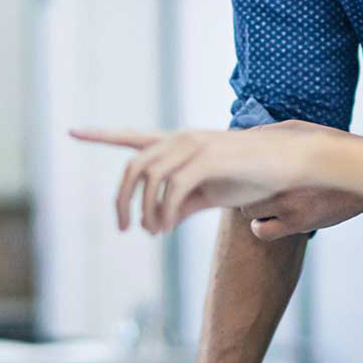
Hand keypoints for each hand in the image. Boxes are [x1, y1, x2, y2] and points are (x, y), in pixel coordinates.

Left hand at [70, 123, 324, 234]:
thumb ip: (182, 204)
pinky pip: (172, 188)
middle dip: (121, 199)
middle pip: (133, 165)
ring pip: (148, 176)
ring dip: (145, 210)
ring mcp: (195, 147)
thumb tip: (158, 222)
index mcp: (180, 144)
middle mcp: (182, 140)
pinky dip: (163, 211)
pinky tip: (166, 227)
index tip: (72, 130)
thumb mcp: (210, 192)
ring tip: (153, 232)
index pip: (133, 136)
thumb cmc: (253, 175)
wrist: (290, 163)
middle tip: (124, 228)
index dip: (101, 134)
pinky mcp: (209, 160)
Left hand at [237, 120, 362, 239]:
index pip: (239, 165)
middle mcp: (282, 182)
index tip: (238, 170)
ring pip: (248, 213)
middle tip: (255, 185)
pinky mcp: (298, 224)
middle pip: (240, 191)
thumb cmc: (332, 151)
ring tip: (265, 201)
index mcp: (281, 158)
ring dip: (253, 208)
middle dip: (244, 188)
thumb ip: (271, 132)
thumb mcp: (303, 130)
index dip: (235, 169)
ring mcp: (289, 206)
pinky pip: (263, 232)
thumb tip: (245, 137)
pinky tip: (271, 217)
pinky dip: (262, 226)